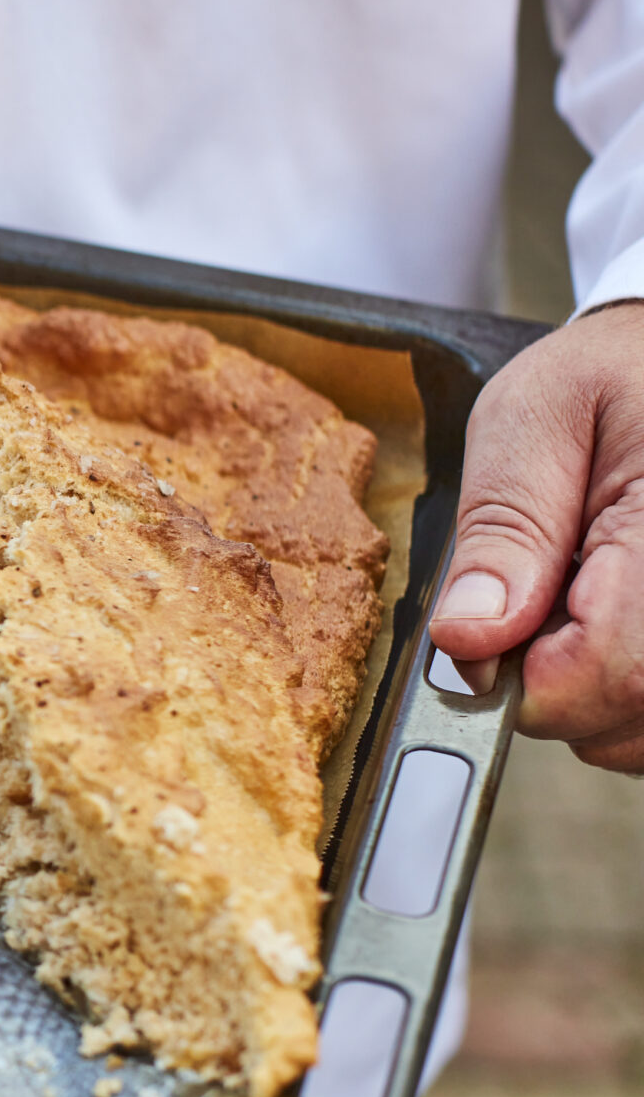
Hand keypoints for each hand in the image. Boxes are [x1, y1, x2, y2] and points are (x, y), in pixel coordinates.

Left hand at [429, 302, 643, 767]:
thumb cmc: (607, 379)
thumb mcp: (530, 422)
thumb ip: (503, 533)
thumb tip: (468, 639)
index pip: (617, 673)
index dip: (528, 681)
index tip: (483, 638)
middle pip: (636, 717)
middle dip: (559, 690)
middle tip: (533, 605)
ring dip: (595, 696)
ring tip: (576, 604)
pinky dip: (626, 695)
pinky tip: (605, 626)